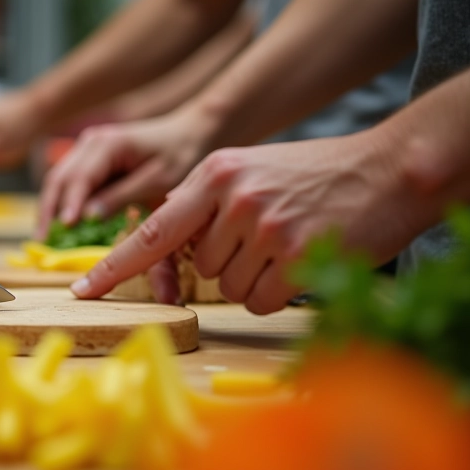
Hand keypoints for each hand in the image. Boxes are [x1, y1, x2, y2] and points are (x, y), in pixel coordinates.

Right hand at [37, 107, 214, 238]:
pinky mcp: (89, 158)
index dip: (70, 204)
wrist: (188, 132)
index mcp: (108, 144)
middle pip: (59, 178)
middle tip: (42, 241)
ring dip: (49, 208)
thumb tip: (88, 216)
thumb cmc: (179, 154)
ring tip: (44, 237)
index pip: (80, 178)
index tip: (64, 228)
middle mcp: (90, 141)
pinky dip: (61, 202)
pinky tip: (58, 224)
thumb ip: (122, 196)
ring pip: (58, 179)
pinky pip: (68, 181)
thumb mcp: (158, 179)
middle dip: (49, 210)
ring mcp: (87, 147)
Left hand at [70, 132, 425, 313]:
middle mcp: (233, 201)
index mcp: (213, 174)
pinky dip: (277, 291)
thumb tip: (169, 241)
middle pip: (200, 267)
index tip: (81, 291)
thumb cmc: (315, 174)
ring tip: (288, 241)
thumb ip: (205, 201)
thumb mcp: (249, 168)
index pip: (152, 231)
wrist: (388, 169)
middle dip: (227, 262)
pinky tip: (301, 260)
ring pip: (228, 288)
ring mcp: (266, 230)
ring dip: (254, 277)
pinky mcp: (296, 259)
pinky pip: (260, 300)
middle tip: (267, 234)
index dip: (113, 267)